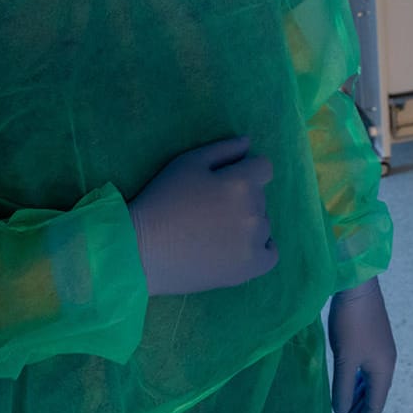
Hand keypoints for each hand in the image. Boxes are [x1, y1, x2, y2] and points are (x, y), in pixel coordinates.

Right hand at [128, 137, 277, 295]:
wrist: (142, 251)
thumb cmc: (162, 201)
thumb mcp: (186, 163)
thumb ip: (223, 149)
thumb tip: (248, 143)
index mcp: (241, 183)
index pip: (264, 168)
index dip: (245, 171)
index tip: (225, 182)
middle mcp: (254, 211)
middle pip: (260, 197)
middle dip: (241, 197)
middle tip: (210, 209)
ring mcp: (254, 243)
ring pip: (263, 224)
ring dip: (247, 224)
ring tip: (216, 232)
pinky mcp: (250, 269)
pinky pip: (271, 254)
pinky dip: (260, 249)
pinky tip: (238, 248)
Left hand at [329, 278, 394, 412]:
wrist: (357, 285)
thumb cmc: (351, 323)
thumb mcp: (344, 359)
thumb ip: (342, 388)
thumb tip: (340, 411)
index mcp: (383, 370)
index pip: (375, 405)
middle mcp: (385, 363)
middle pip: (374, 396)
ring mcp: (380, 351)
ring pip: (370, 383)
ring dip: (358, 399)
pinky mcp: (372, 340)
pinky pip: (366, 371)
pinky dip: (357, 384)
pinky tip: (347, 387)